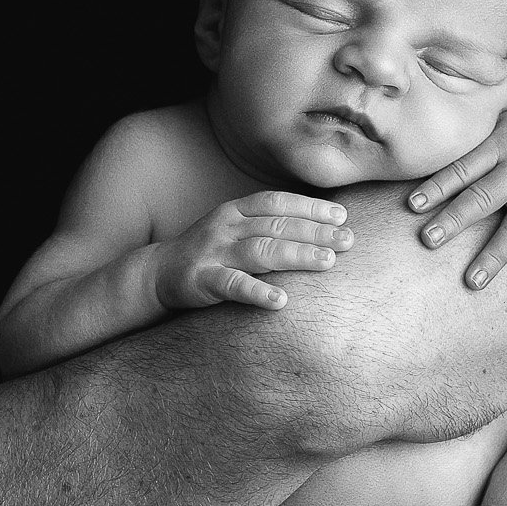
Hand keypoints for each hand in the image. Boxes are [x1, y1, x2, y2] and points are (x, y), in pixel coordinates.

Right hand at [155, 190, 352, 311]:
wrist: (158, 273)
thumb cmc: (210, 251)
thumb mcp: (236, 229)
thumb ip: (269, 225)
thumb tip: (321, 227)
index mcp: (236, 210)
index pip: (278, 202)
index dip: (310, 206)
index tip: (342, 215)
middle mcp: (226, 226)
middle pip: (277, 225)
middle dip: (316, 231)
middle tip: (348, 240)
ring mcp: (214, 252)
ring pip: (261, 250)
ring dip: (297, 255)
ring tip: (328, 262)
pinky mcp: (201, 280)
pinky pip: (232, 285)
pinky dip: (257, 293)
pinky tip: (281, 302)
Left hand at [408, 106, 506, 304]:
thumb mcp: (501, 125)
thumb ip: (468, 139)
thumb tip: (419, 148)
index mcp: (499, 146)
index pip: (463, 168)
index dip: (437, 186)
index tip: (412, 205)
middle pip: (485, 197)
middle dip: (456, 220)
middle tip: (428, 241)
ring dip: (494, 256)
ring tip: (472, 282)